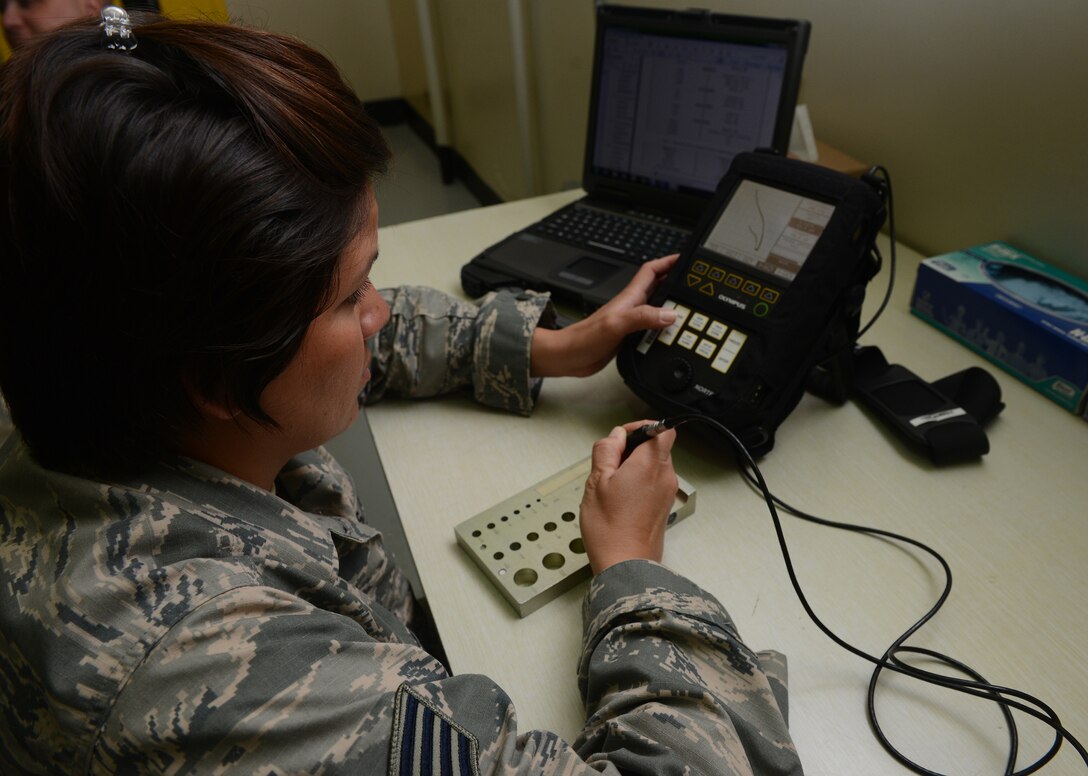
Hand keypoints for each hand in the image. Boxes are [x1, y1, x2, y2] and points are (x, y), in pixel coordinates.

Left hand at [530, 254, 678, 376]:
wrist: (569, 357)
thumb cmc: (584, 338)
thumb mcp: (616, 325)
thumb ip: (642, 317)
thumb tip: (670, 314)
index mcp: (630, 297)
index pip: (652, 271)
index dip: (668, 262)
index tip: (686, 259)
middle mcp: (632, 306)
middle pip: (659, 288)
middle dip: (677, 284)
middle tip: (695, 287)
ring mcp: (631, 321)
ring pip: (658, 308)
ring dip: (673, 307)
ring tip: (691, 309)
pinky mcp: (630, 336)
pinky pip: (653, 327)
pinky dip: (664, 328)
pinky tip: (672, 334)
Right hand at [579, 420, 677, 574]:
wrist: (625, 565)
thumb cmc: (610, 528)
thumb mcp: (597, 482)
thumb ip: (606, 451)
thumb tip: (615, 436)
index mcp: (650, 464)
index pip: (662, 430)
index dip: (641, 427)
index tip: (620, 437)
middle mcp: (664, 476)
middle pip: (656, 447)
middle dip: (632, 448)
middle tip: (609, 463)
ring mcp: (666, 493)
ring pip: (653, 465)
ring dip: (634, 466)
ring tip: (611, 484)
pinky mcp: (663, 507)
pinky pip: (653, 483)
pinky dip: (638, 482)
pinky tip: (618, 497)